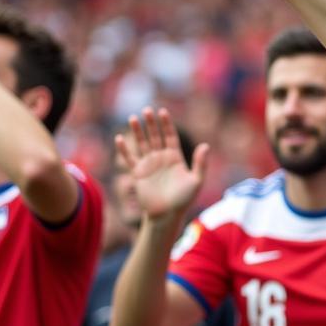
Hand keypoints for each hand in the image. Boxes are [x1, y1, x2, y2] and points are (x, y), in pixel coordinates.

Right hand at [116, 107, 209, 221]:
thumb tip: (206, 145)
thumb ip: (200, 164)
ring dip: (138, 132)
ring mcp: (149, 165)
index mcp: (175, 158)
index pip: (170, 136)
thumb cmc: (183, 200)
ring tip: (133, 118)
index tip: (163, 112)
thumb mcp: (196, 181)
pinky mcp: (138, 174)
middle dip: (151, 123)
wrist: (167, 215)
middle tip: (147, 109)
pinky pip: (129, 159)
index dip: (167, 124)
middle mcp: (161, 159)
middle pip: (155, 136)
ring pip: (142, 144)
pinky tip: (119, 139)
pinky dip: (124, 150)